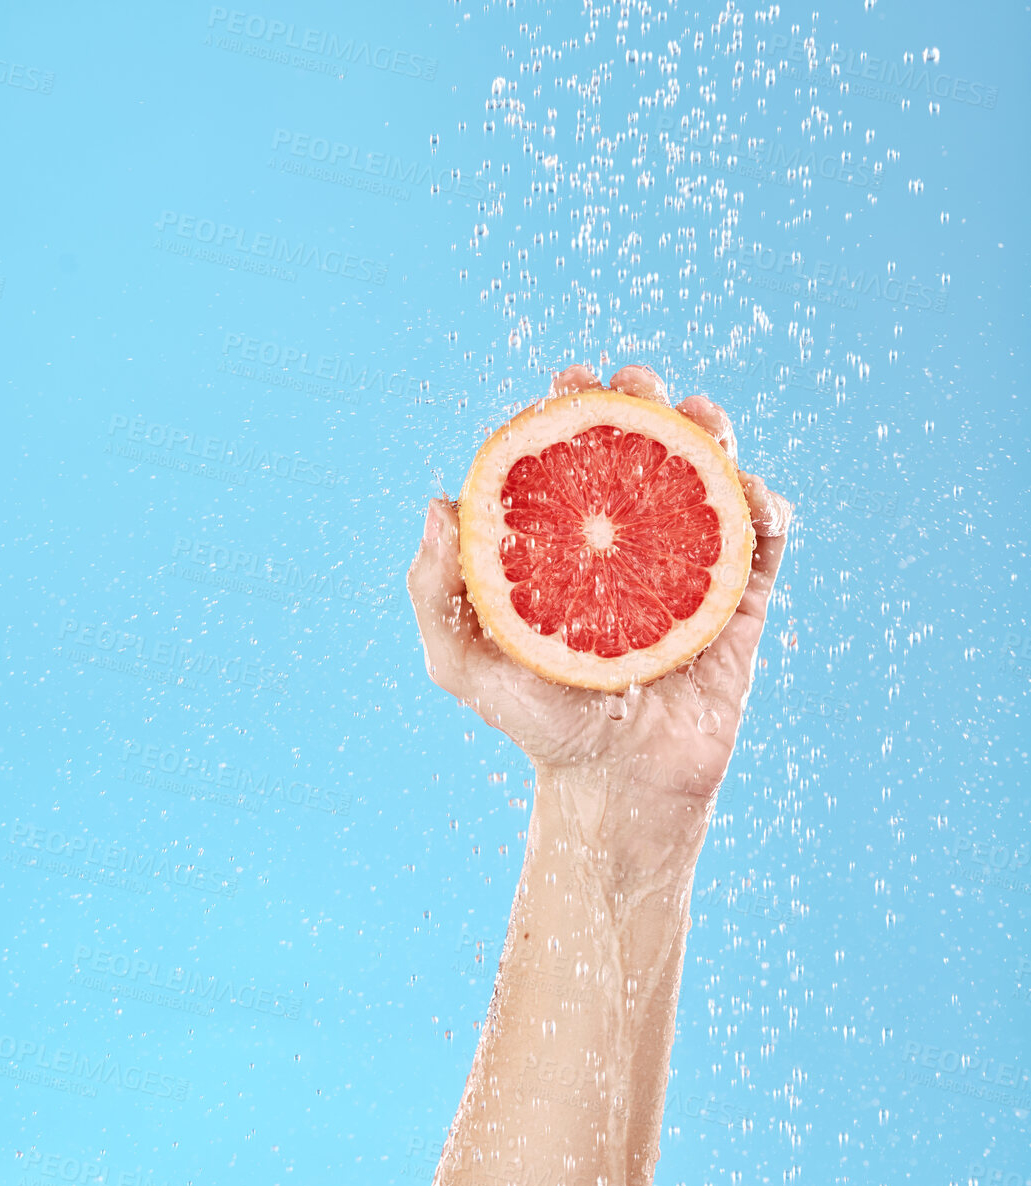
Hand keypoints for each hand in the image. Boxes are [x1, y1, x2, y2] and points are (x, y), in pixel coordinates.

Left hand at [408, 363, 792, 810]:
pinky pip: (761, 544)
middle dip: (642, 398)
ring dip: (708, 432)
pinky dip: (764, 506)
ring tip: (696, 416)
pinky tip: (747, 493)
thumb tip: (439, 503)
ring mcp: (686, 569)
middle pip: (642, 448)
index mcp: (566, 546)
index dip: (571, 409)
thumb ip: (435, 591)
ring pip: (706, 478)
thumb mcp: (462, 663)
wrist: (616, 787)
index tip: (568, 383)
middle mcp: (626, 546)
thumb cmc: (537, 726)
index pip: (571, 458)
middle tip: (635, 384)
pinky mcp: (737, 605)